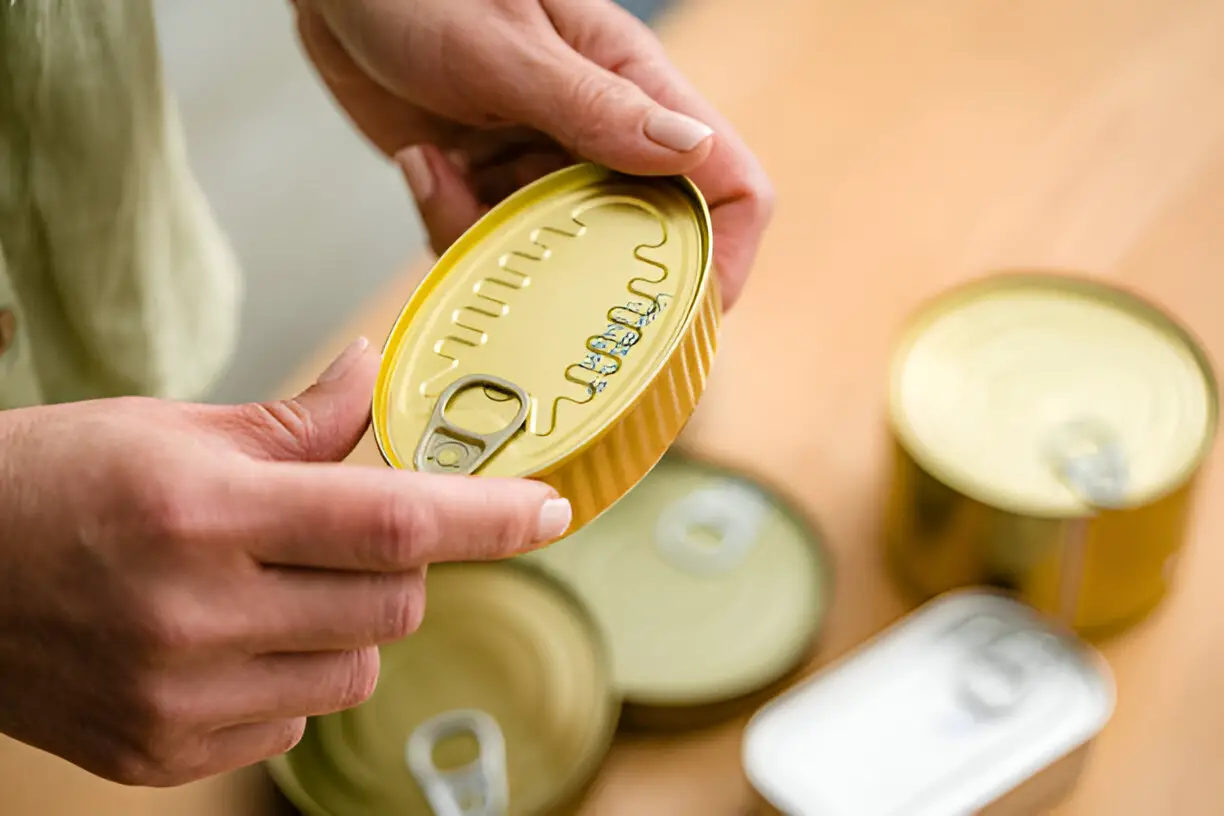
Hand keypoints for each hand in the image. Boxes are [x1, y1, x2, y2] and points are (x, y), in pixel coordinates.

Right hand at [0, 338, 569, 785]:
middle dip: (400, 564)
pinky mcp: (163, 754)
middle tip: (345, 532)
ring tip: (269, 588)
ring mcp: (178, 699)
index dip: (490, 518)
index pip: (392, 521)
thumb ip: (298, 422)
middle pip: (392, 603)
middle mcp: (195, 616)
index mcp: (205, 513)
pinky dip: (289, 680)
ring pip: (354, 671)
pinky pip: (293, 726)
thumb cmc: (51, 482)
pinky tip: (225, 642)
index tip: (551, 510)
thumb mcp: (173, 428)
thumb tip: (379, 375)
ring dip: (345, 626)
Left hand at [292, 0, 773, 310]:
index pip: (730, 186)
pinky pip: (491, 245)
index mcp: (637, 92)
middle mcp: (603, 138)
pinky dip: (451, 223)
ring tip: (443, 175)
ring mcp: (544, 165)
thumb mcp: (507, 47)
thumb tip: (694, 153)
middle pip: (644, 245)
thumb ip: (594, 106)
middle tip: (531, 264)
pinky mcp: (489, 183)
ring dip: (499, 245)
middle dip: (590, 276)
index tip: (683, 315)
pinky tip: (421, 163)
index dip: (724, 259)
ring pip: (558, 259)